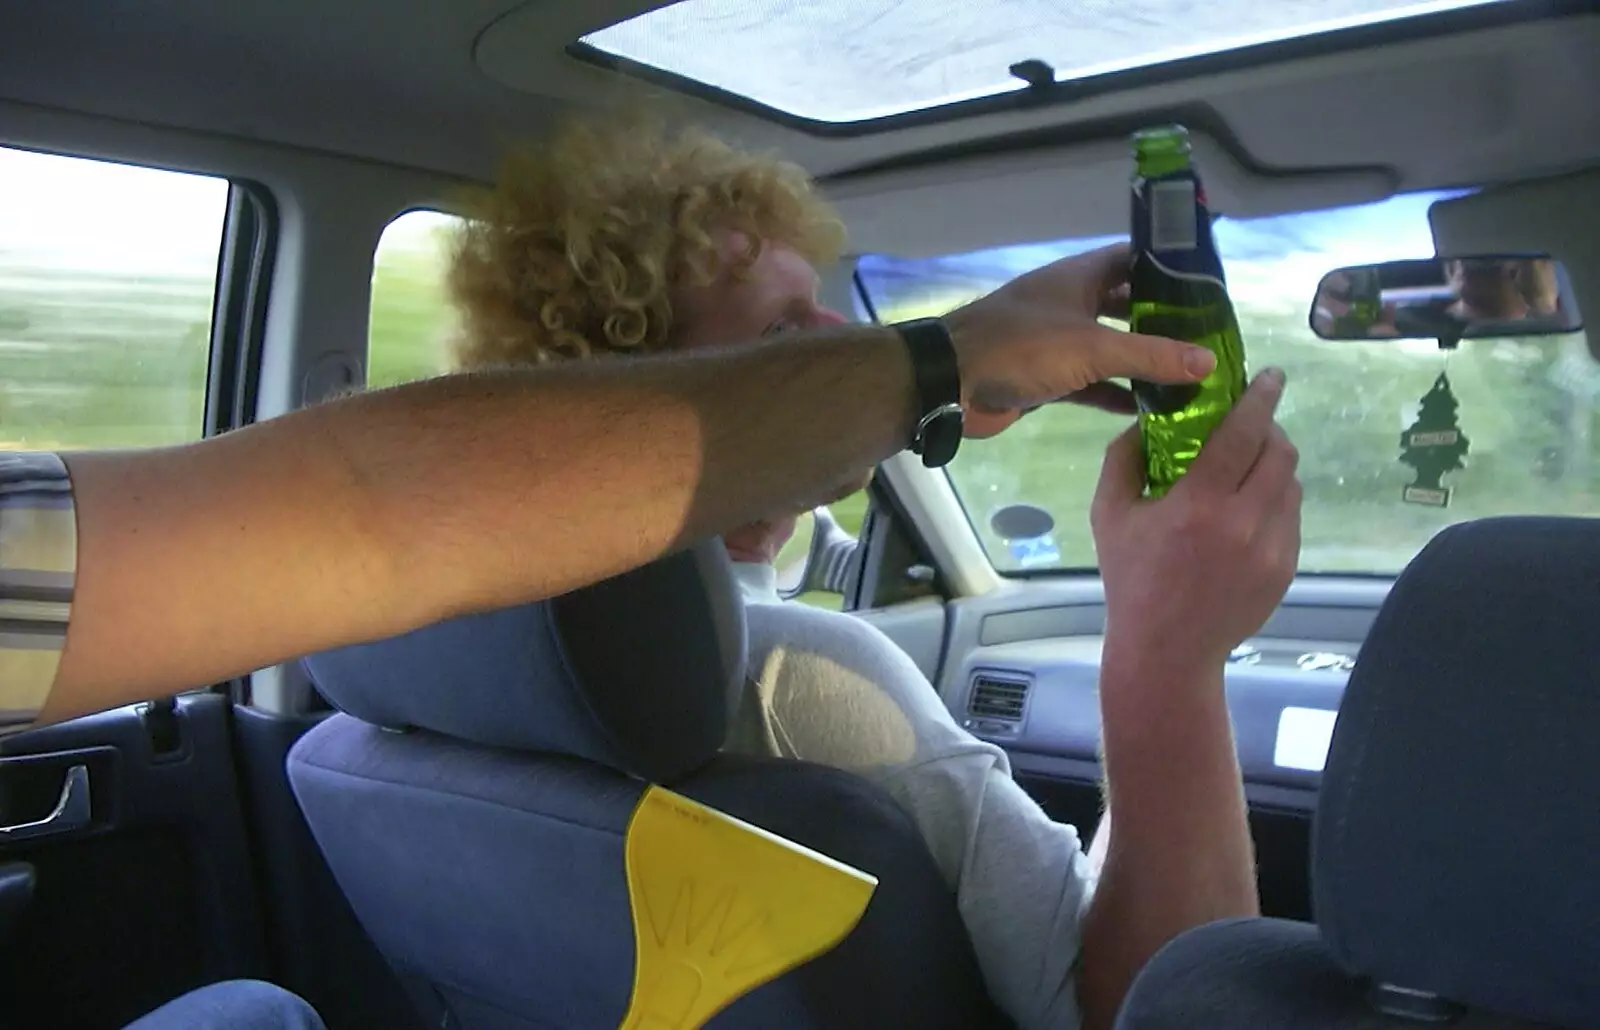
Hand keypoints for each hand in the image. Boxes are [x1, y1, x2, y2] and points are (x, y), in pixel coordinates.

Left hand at [945, 242, 1216, 437]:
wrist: (949, 383)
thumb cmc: (1020, 348)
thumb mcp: (1093, 348)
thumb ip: (1151, 354)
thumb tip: (1208, 361)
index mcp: (1079, 277)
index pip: (1135, 259)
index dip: (1171, 268)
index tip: (1211, 288)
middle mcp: (1070, 303)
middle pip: (1126, 306)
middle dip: (1163, 322)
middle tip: (1208, 341)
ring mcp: (1056, 341)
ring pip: (1109, 348)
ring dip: (1142, 362)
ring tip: (1188, 378)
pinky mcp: (1046, 377)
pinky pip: (1090, 382)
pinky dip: (1115, 393)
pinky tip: (1147, 409)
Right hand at [1091, 369, 1300, 673]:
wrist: (1167, 652)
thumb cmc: (1132, 580)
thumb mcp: (1108, 515)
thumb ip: (1123, 459)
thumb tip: (1146, 419)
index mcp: (1199, 505)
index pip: (1244, 433)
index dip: (1261, 398)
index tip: (1271, 376)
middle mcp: (1244, 522)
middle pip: (1280, 452)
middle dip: (1271, 428)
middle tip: (1252, 423)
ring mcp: (1272, 548)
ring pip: (1292, 484)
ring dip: (1275, 465)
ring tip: (1249, 468)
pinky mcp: (1285, 569)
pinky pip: (1291, 517)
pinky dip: (1276, 501)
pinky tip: (1248, 510)